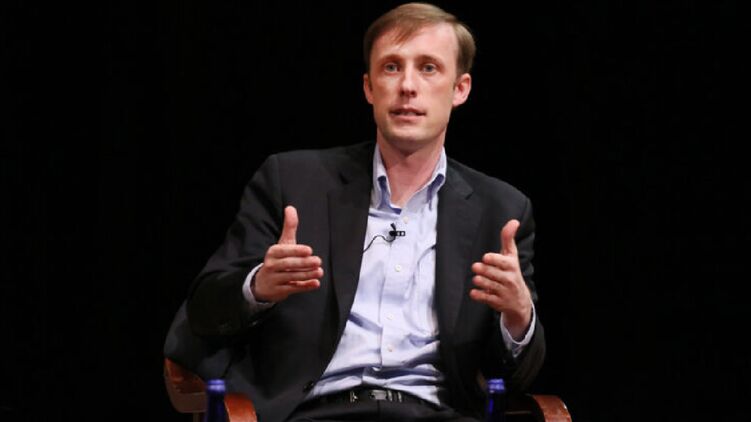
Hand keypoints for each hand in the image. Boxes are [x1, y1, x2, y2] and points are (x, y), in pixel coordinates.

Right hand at [252, 206, 323, 301]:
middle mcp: (271, 266)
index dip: (296, 251)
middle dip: (304, 263)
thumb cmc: (277, 260)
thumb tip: (291, 207)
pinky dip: (305, 287)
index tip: (309, 250)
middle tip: (318, 261)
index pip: (283, 251)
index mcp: (273, 253)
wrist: (262, 284)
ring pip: (292, 277)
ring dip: (307, 275)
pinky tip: (316, 284)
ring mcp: (275, 280)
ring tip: (319, 271)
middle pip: (289, 265)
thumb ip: (289, 227)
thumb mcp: (282, 243)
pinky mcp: (280, 291)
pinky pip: (294, 289)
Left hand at [469, 219, 532, 338]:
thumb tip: (514, 221)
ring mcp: (504, 292)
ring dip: (481, 282)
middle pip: (494, 274)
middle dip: (484, 271)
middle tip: (476, 267)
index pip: (504, 263)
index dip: (494, 260)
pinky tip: (474, 292)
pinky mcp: (497, 302)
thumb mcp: (511, 256)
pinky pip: (487, 299)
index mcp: (512, 266)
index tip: (485, 257)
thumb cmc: (511, 272)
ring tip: (476, 279)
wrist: (519, 300)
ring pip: (490, 286)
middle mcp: (509, 279)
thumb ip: (508, 238)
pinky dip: (479, 296)